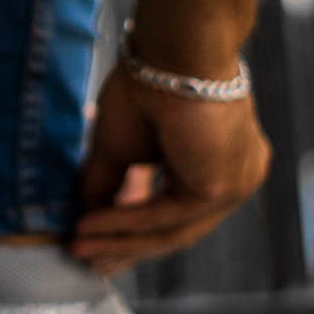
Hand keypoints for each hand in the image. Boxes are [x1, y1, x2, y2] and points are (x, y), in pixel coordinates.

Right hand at [69, 61, 270, 276]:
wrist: (173, 54)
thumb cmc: (148, 86)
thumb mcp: (119, 150)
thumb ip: (107, 186)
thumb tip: (83, 221)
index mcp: (221, 164)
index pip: (176, 216)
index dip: (130, 235)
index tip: (91, 247)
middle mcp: (236, 176)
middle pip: (175, 231)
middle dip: (124, 248)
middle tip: (82, 259)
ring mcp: (236, 183)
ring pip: (170, 231)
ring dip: (119, 241)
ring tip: (78, 246)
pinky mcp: (222, 187)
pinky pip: (165, 217)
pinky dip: (123, 223)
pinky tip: (89, 224)